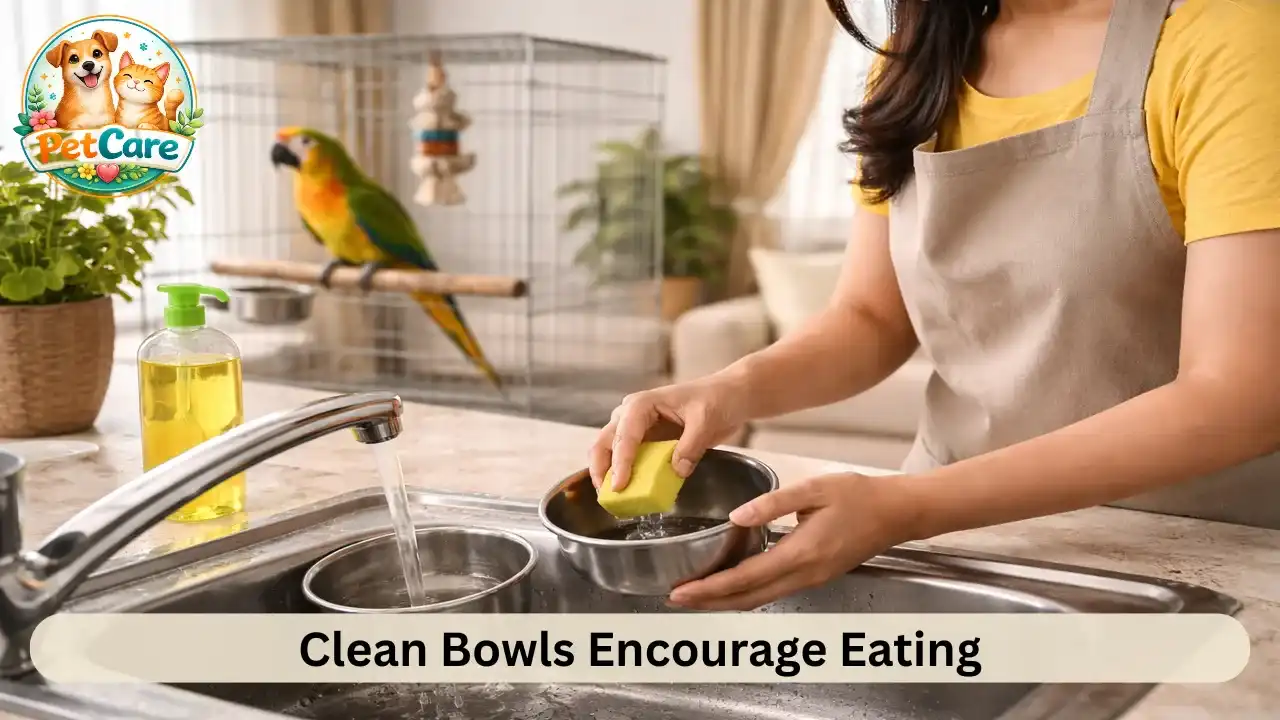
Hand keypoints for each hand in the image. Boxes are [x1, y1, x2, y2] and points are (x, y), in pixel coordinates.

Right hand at [590, 376, 748, 489]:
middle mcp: (632, 413)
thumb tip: (676, 472)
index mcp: (642, 404)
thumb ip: (690, 448)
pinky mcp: (646, 439)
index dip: (620, 462)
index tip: (619, 486)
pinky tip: (631, 491)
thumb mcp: (705, 422)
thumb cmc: (716, 399)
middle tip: (608, 495)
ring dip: (609, 472)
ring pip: (610, 450)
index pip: (624, 435)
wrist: (728, 395)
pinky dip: (625, 473)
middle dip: (601, 468)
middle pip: (605, 441)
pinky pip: (630, 458)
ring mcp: (637, 426)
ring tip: (614, 498)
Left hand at [667, 473, 918, 610]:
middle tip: (676, 599)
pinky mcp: (816, 577)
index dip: (710, 587)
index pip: (745, 578)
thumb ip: (772, 502)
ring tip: (696, 596)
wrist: (897, 513)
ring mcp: (811, 579)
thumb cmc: (859, 496)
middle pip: (748, 599)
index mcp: (800, 553)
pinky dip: (746, 594)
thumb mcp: (814, 488)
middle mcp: (804, 574)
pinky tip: (732, 587)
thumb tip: (736, 517)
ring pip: (760, 600)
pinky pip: (773, 592)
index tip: (682, 590)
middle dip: (710, 602)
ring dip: (726, 601)